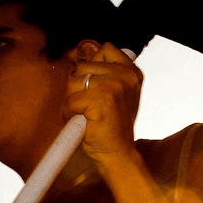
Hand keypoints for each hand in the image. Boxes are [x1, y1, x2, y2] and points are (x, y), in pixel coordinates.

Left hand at [65, 42, 142, 169]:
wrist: (118, 153)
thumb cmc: (113, 125)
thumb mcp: (118, 93)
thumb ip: (107, 74)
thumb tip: (82, 58)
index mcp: (132, 72)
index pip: (105, 49)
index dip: (93, 65)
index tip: (95, 85)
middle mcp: (126, 76)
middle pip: (83, 66)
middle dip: (79, 86)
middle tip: (90, 105)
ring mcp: (115, 87)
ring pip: (74, 81)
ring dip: (73, 100)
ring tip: (86, 114)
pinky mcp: (101, 101)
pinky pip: (71, 100)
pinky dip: (69, 112)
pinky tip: (83, 121)